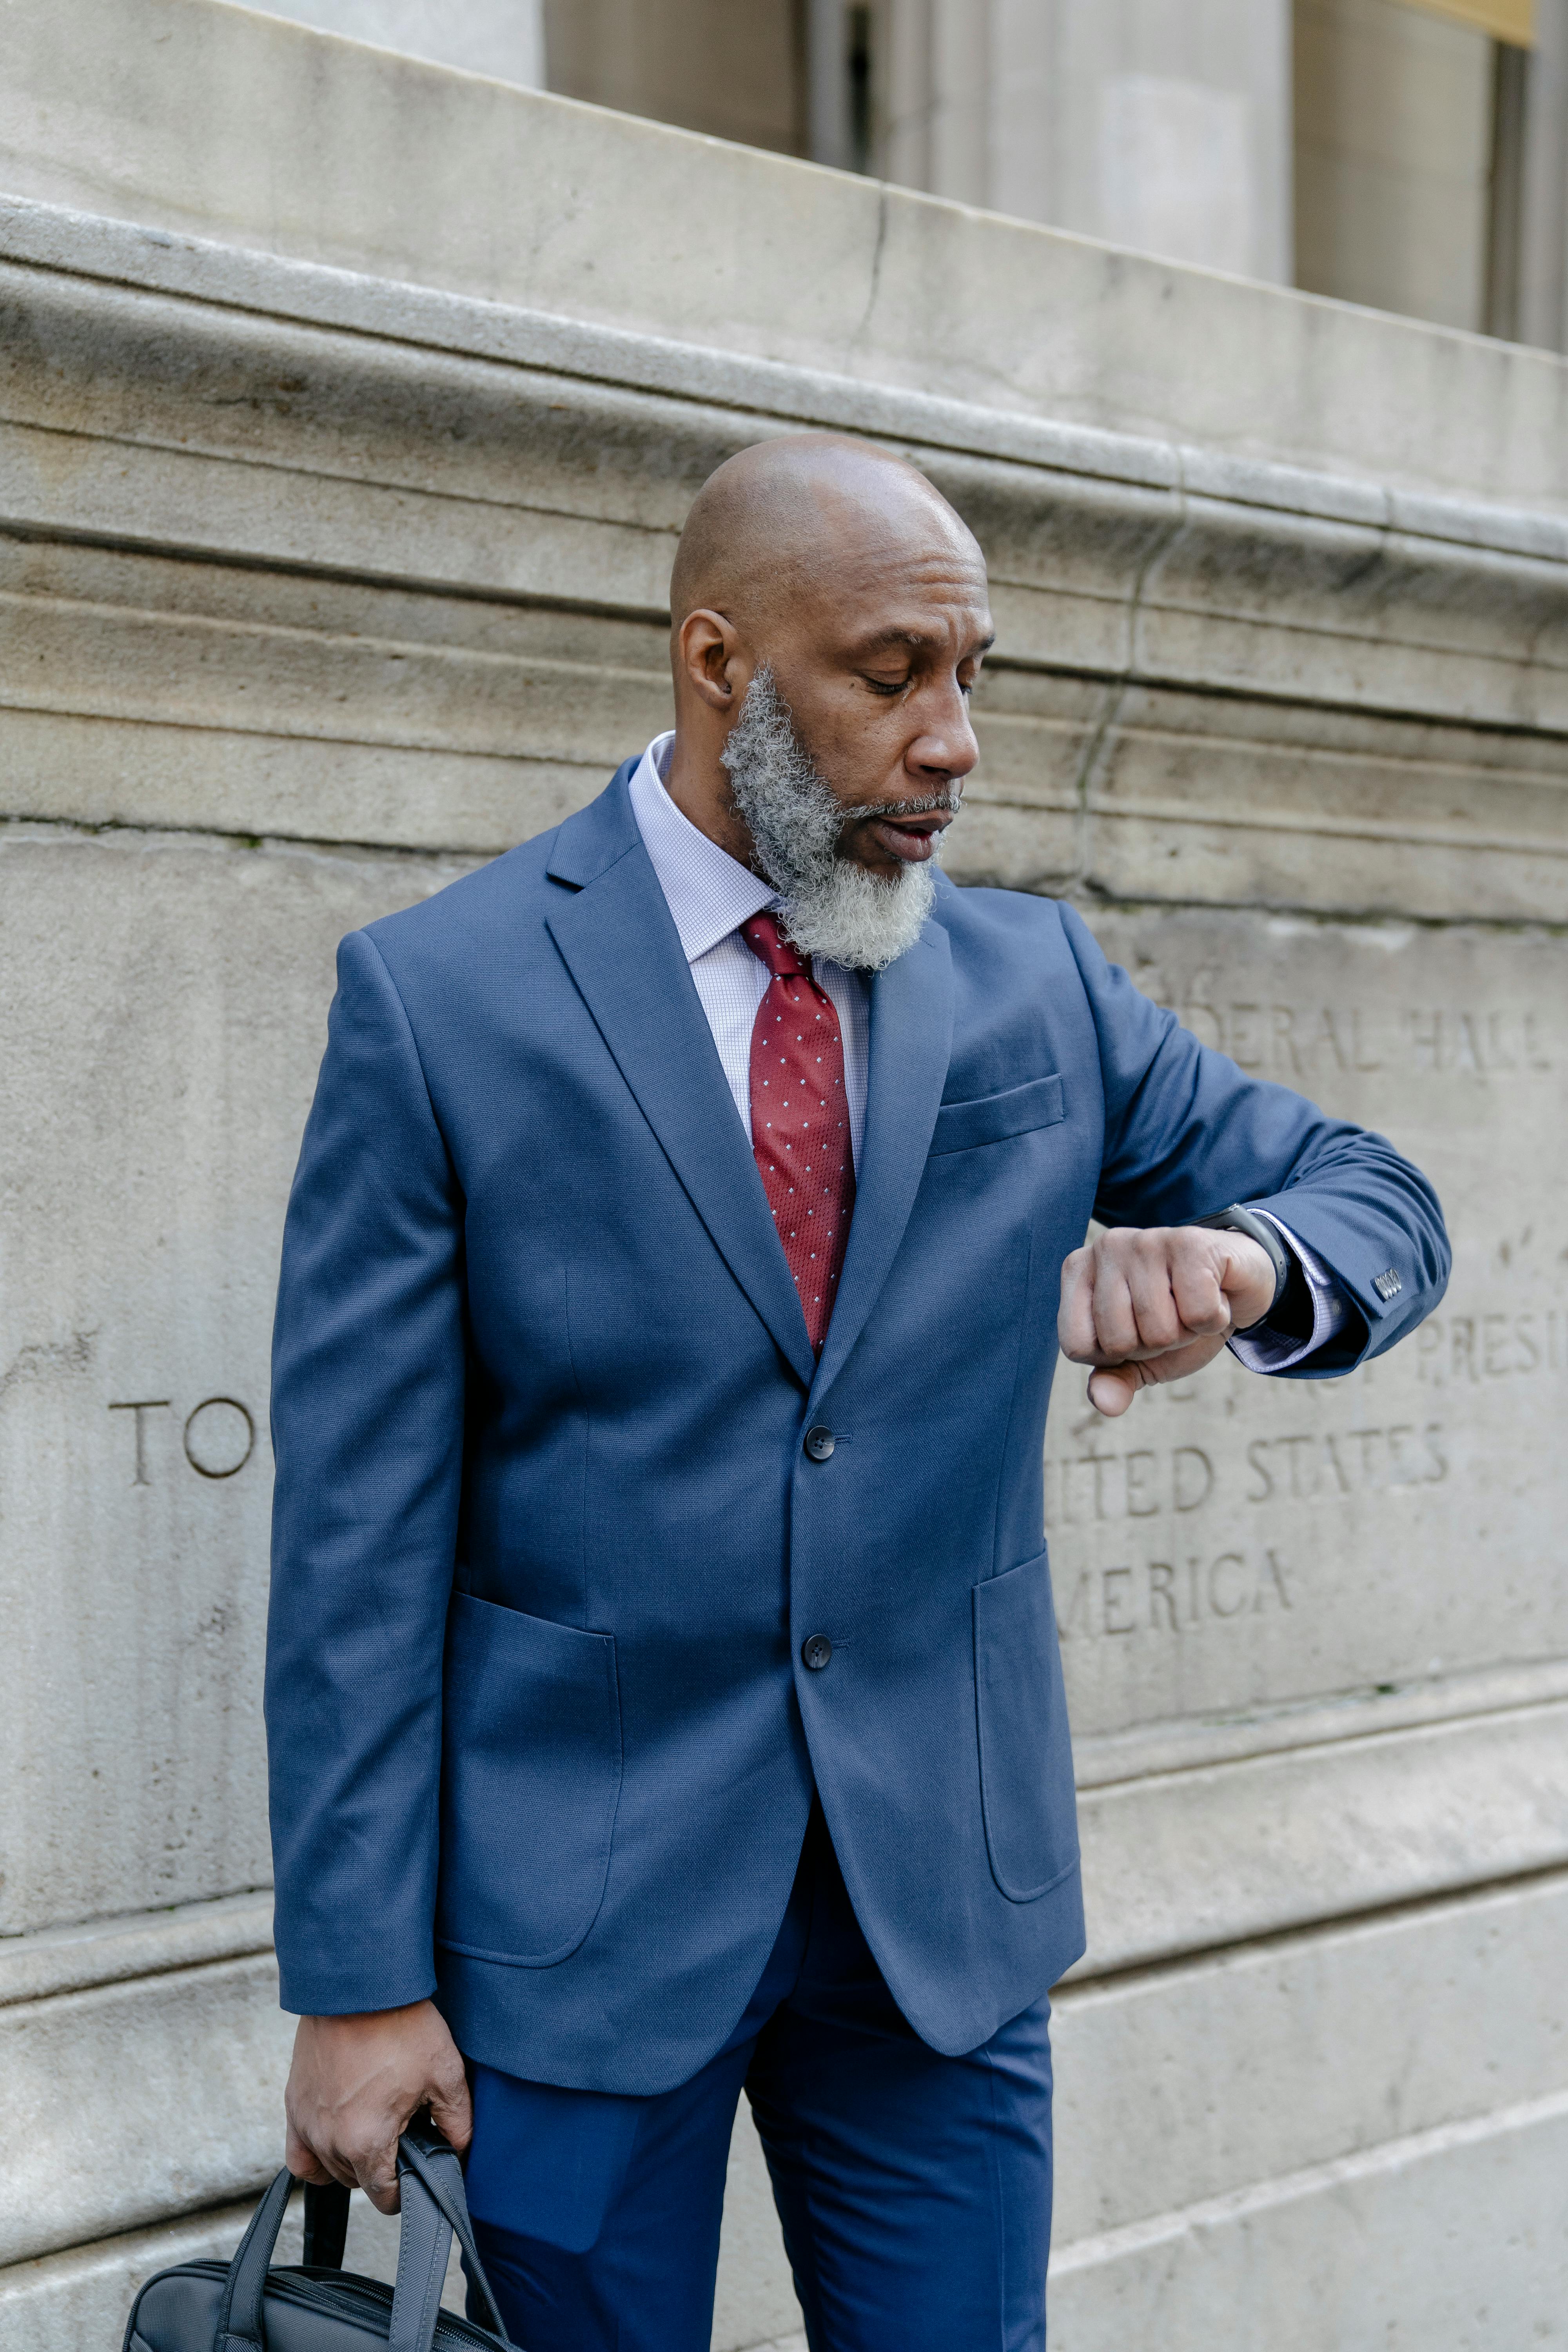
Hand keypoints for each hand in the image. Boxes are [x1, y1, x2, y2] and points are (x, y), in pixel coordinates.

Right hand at [283, 1999, 471, 2213]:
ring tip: (378, 2124)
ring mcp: (306, 2123)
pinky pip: (299, 2155)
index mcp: (366, 2141)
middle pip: (357, 2181)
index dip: (405, 2191)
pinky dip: (317, 2156)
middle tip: (404, 2133)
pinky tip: (339, 2138)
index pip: (383, 2196)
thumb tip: (460, 2152)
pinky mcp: (293, 2103)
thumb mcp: (445, 2074)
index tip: (418, 2170)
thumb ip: (457, 2123)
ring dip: (353, 2159)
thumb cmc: (401, 2024)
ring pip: (330, 2168)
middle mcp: (329, 2140)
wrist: (359, 1984)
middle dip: (383, 2167)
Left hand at [1059, 1225, 1275, 1418]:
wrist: (1238, 1283)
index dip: (1116, 1356)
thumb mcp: (1142, 1357)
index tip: (1138, 1330)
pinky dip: (1215, 1318)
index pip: (1077, 1346)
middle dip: (1155, 1344)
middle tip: (1173, 1314)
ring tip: (1192, 1303)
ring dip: (1188, 1332)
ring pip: (1160, 1330)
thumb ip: (1115, 1380)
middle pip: (1120, 1341)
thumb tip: (1104, 1404)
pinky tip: (1215, 1293)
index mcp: (1078, 1271)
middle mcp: (1105, 1247)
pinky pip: (1198, 1314)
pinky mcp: (1189, 1242)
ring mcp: (1146, 1240)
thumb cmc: (1180, 1317)